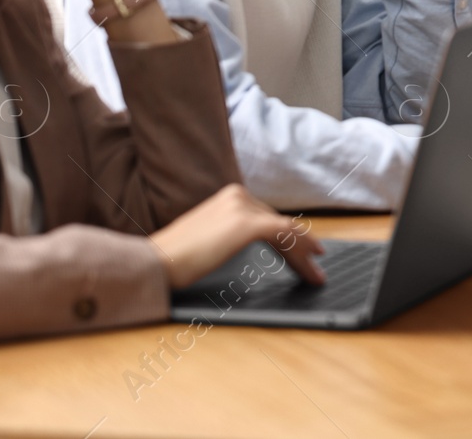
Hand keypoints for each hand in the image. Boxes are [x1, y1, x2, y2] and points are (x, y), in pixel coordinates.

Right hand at [148, 184, 324, 288]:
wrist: (155, 262)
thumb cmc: (175, 259)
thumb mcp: (210, 240)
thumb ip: (230, 235)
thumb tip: (255, 246)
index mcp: (229, 198)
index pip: (268, 218)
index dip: (291, 239)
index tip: (306, 255)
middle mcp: (238, 196)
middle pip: (279, 225)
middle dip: (300, 249)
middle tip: (316, 268)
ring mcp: (242, 207)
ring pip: (285, 231)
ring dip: (303, 254)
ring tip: (315, 275)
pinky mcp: (246, 223)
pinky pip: (284, 234)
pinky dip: (301, 247)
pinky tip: (312, 259)